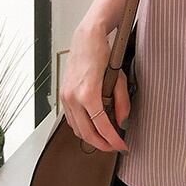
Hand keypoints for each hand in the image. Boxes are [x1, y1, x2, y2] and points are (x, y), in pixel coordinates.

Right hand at [59, 21, 129, 152]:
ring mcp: (65, 97)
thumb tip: (123, 120)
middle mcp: (73, 98)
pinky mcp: (63, 95)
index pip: (101, 126)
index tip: (122, 145)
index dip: (113, 140)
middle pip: (86, 133)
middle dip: (102, 144)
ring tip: (106, 139)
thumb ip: (121, 101)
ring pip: (76, 129)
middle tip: (115, 147)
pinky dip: (82, 127)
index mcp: (88, 94)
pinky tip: (93, 127)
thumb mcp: (119, 77)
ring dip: (91, 137)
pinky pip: (71, 119)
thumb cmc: (103, 53)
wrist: (87, 39)